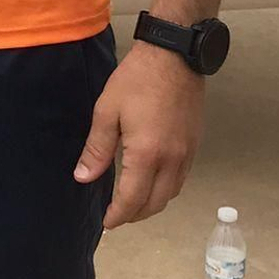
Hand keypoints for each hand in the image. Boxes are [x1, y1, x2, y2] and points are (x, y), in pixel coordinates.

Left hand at [73, 42, 204, 229]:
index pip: (132, 200)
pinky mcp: (195, 145)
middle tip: (116, 215)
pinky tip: (152, 182)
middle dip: (134, 215)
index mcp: (147, 154)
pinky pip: (181, 179)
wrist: (175, 56)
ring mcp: (187, 153)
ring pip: (172, 194)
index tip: (106, 223)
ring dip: (152, 204)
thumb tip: (84, 177)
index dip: (117, 216)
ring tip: (132, 203)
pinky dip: (166, 189)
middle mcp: (172, 160)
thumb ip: (97, 148)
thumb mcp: (107, 111)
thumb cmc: (137, 80)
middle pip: (155, 204)